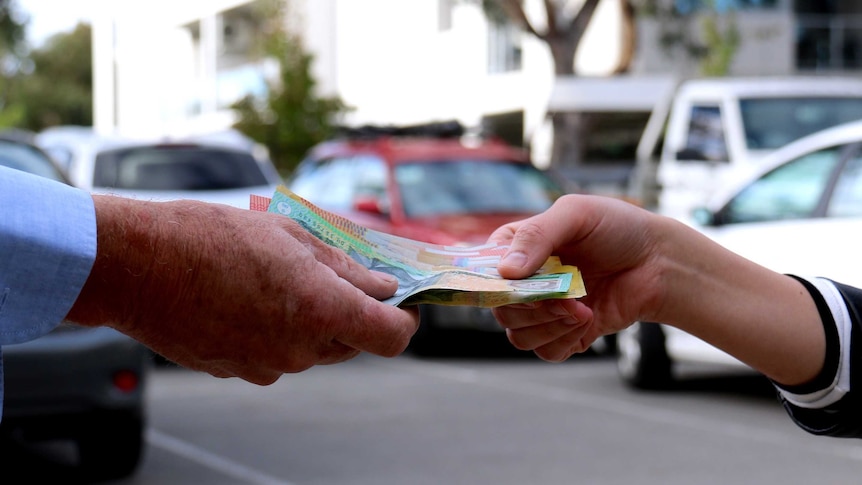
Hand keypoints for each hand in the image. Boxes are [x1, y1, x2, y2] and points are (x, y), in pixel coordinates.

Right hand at [67, 196, 419, 384]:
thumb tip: (380, 286)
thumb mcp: (290, 236)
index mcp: (321, 311)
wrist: (136, 266)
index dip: (404, 319)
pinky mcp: (238, 371)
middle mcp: (299, 349)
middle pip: (353, 342)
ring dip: (311, 320)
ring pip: (313, 348)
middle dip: (352, 312)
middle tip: (333, 276)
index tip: (401, 301)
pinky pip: (276, 354)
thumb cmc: (210, 238)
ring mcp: (267, 366)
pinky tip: (247, 299)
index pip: (391, 337)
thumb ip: (343, 268)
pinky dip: (276, 331)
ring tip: (275, 280)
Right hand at [489, 195, 665, 361]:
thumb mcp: (576, 214)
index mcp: (515, 248)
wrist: (660, 261)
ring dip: (549, 327)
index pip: (483, 274)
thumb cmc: (619, 228)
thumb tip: (506, 272)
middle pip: (500, 311)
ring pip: (518, 336)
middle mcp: (524, 281)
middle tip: (565, 298)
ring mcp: (543, 309)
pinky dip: (563, 341)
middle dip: (532, 309)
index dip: (498, 286)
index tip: (523, 285)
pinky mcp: (564, 332)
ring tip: (580, 308)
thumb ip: (536, 236)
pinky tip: (587, 320)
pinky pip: (545, 351)